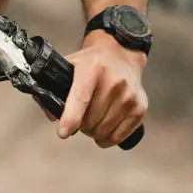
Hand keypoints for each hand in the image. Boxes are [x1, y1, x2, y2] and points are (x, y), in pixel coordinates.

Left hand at [57, 32, 148, 146]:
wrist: (122, 54)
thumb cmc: (92, 64)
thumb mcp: (69, 65)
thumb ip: (54, 88)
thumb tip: (52, 114)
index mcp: (92, 68)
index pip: (81, 97)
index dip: (71, 118)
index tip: (63, 132)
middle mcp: (114, 81)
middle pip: (90, 120)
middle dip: (81, 124)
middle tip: (82, 115)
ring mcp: (129, 95)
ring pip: (103, 131)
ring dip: (94, 131)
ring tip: (94, 118)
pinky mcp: (140, 107)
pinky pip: (118, 137)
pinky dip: (108, 138)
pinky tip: (105, 127)